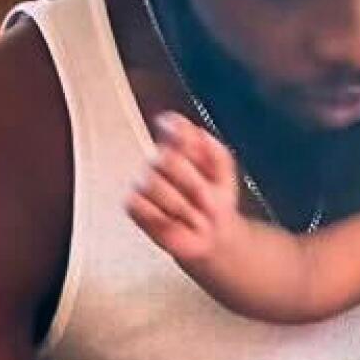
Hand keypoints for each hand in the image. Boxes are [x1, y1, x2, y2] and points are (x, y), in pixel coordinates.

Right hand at [126, 111, 242, 271]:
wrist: (212, 234)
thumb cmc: (216, 201)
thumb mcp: (225, 174)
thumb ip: (215, 151)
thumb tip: (199, 133)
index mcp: (181, 146)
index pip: (173, 125)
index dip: (182, 136)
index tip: (196, 154)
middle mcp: (160, 160)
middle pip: (167, 159)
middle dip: (193, 185)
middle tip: (206, 200)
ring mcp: (145, 182)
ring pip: (154, 185)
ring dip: (181, 206)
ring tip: (192, 215)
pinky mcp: (134, 204)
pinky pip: (138, 204)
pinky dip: (160, 217)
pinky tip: (172, 220)